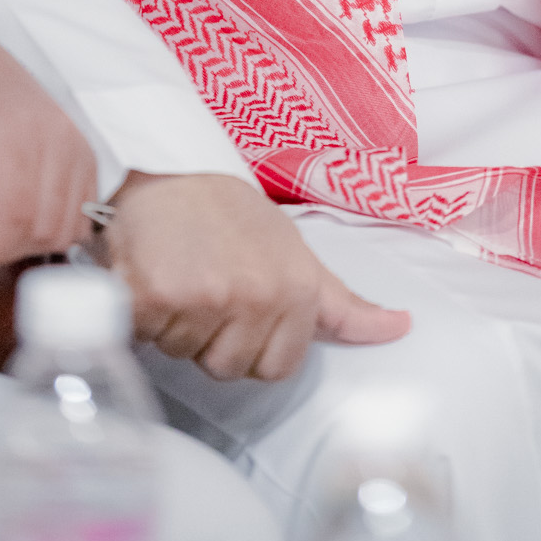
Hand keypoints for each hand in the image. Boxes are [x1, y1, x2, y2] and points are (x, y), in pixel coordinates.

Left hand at [0, 21, 96, 280]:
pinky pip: (82, 215)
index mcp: (17, 130)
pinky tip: (16, 209)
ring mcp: (79, 144)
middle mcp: (60, 136)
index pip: (14, 218)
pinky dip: (49, 227)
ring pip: (67, 228)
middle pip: (43, 228)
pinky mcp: (87, 154)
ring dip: (24, 240)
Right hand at [102, 172, 410, 381]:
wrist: (172, 171)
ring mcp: (207, 299)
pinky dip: (141, 316)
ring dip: (177, 326)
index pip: (277, 369)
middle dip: (213, 337)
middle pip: (229, 368)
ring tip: (181, 274)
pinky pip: (148, 340)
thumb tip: (399, 328)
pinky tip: (151, 277)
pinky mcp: (156, 299)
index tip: (242, 303)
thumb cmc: (234, 214)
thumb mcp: (298, 255)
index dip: (254, 344)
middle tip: (207, 282)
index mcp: (297, 291)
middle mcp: (257, 297)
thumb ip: (342, 305)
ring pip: (186, 356)